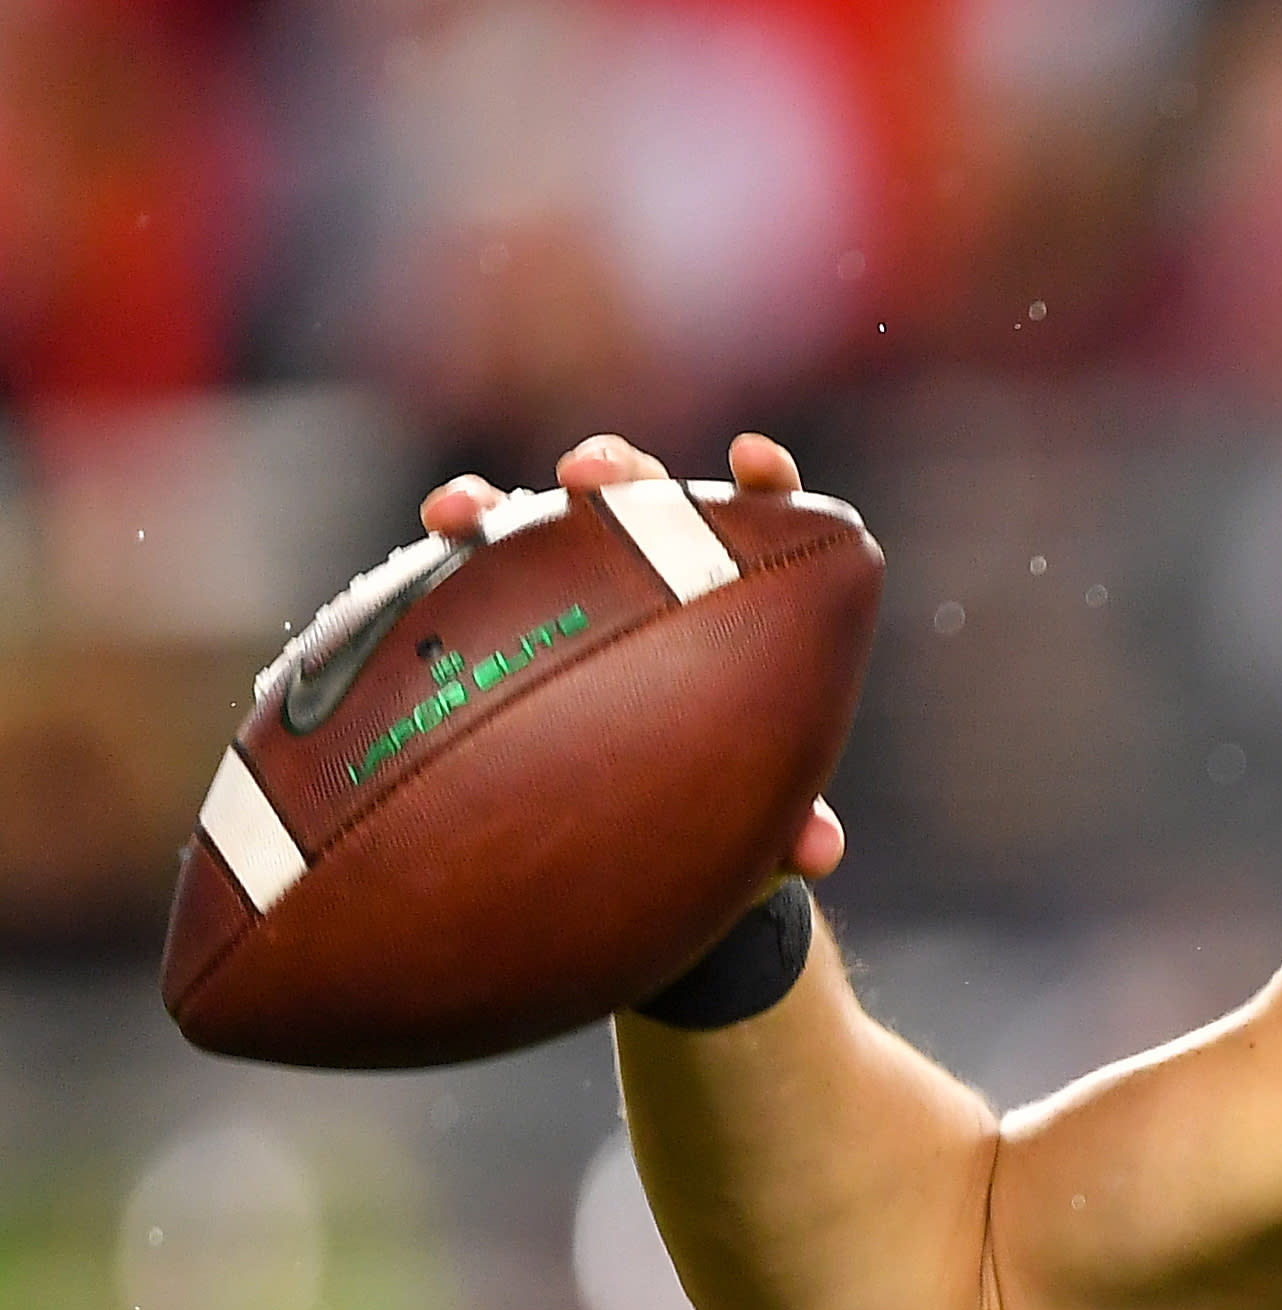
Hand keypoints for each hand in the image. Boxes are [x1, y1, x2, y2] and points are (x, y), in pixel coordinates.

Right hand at [419, 432, 848, 882]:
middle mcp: (646, 573)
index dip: (762, 482)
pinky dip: (450, 542)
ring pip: (545, 517)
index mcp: (728, 599)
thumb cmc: (699, 808)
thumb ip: (784, 829)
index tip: (752, 458)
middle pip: (641, 497)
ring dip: (507, 499)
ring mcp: (565, 584)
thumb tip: (820, 851)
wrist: (609, 847)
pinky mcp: (491, 611)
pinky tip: (432, 538)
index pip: (758, 522)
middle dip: (617, 469)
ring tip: (473, 507)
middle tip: (593, 477)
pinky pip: (464, 571)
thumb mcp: (742, 822)